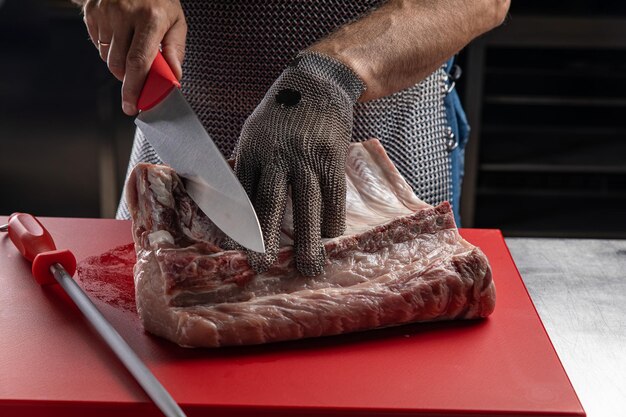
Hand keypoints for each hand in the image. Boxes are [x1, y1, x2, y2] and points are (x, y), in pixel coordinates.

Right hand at [81, 0, 186, 114]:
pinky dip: (109, 50)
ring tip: (132, 48)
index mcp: (150, 18)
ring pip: (107, 58)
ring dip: (119, 64)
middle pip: (119, 65)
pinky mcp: (91, 12)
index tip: (132, 106)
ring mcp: (105, 12)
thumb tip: (173, 77)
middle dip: (127, 80)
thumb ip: (175, 50)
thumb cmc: (158, 0)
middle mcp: (125, 14)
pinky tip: (120, 36)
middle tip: (137, 78)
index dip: (134, 88)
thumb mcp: (176, 21)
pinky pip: (98, 45)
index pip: (139, 62)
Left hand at [232, 52, 364, 275]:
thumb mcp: (254, 132)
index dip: (239, 227)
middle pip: (270, 203)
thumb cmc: (281, 113)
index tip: (237, 252)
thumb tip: (234, 203)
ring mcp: (306, 156)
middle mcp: (276, 155)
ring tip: (309, 267)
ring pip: (306, 204)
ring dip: (308, 239)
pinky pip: (333, 194)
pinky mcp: (332, 156)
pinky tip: (331, 236)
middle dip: (267, 239)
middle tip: (265, 267)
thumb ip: (247, 166)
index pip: (241, 196)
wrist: (317, 82)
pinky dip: (333, 218)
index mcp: (251, 151)